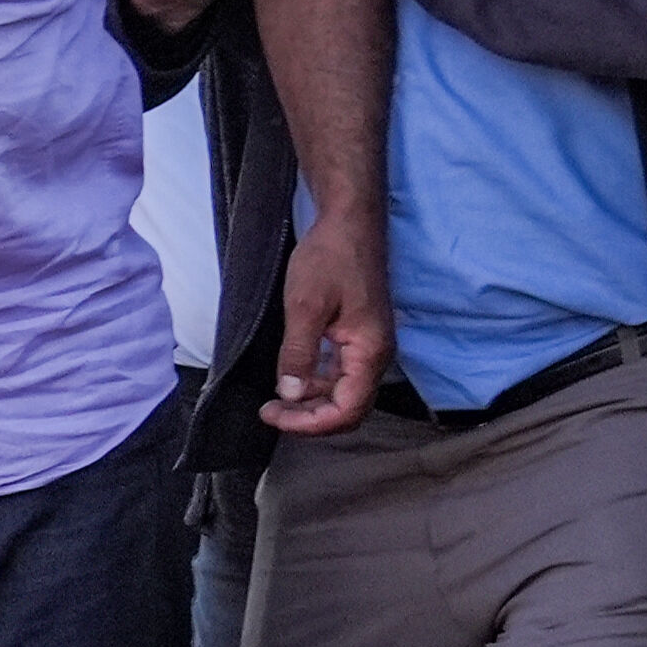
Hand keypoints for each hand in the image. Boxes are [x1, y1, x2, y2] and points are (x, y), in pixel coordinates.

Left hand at [265, 215, 391, 435]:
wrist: (348, 224)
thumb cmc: (330, 257)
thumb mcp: (305, 306)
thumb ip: (299, 354)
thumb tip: (289, 394)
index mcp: (370, 351)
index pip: (347, 410)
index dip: (310, 423)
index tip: (273, 416)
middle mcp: (375, 354)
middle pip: (348, 408)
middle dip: (309, 418)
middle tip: (270, 412)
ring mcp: (368, 346)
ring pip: (343, 393)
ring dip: (310, 403)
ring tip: (274, 399)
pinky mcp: (357, 337)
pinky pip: (339, 374)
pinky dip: (314, 384)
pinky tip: (289, 378)